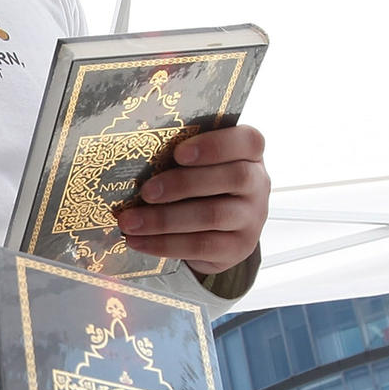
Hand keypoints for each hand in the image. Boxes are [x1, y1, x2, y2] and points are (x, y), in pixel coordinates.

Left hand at [114, 123, 268, 275]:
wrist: (219, 233)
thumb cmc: (202, 187)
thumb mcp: (199, 168)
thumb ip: (181, 159)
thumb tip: (135, 162)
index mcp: (250, 154)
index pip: (248, 141)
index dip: (215, 145)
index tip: (179, 153)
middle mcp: (258, 184)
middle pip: (232, 178)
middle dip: (183, 184)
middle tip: (146, 191)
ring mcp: (252, 218)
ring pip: (212, 215)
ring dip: (165, 219)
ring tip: (130, 222)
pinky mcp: (238, 248)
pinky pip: (202, 246)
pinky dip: (165, 244)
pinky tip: (138, 241)